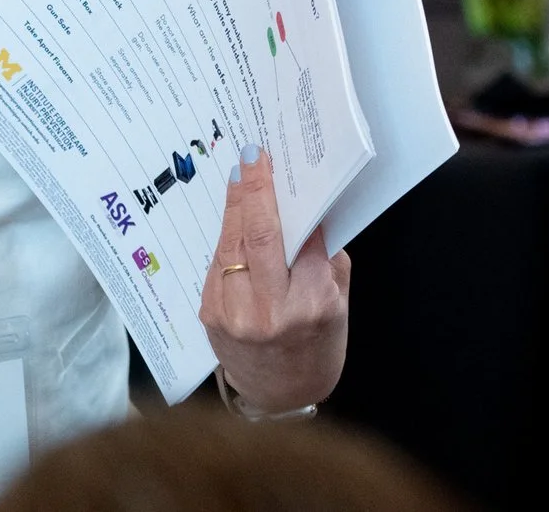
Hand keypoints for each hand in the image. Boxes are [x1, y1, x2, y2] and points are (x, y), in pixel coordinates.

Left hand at [200, 147, 349, 413]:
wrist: (283, 393)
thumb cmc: (318, 341)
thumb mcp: (338, 300)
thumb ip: (322, 255)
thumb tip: (304, 203)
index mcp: (312, 305)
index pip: (300, 238)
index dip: (284, 197)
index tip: (274, 162)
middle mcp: (271, 311)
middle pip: (259, 235)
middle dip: (254, 190)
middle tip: (252, 156)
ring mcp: (234, 315)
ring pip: (231, 244)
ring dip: (235, 206)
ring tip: (241, 175)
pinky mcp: (210, 315)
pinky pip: (217, 263)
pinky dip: (227, 235)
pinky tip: (233, 217)